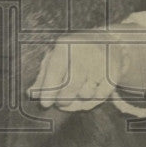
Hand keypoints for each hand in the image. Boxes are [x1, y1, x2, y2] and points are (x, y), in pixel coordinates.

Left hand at [29, 23, 145, 111]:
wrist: (109, 42)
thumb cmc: (75, 52)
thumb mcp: (57, 57)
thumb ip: (43, 76)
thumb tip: (30, 94)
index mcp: (67, 44)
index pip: (56, 70)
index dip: (49, 89)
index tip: (45, 104)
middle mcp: (85, 51)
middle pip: (71, 86)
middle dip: (63, 99)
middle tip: (61, 103)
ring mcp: (101, 62)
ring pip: (86, 94)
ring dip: (78, 101)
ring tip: (76, 94)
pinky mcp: (114, 73)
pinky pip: (100, 97)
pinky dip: (92, 101)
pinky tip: (89, 93)